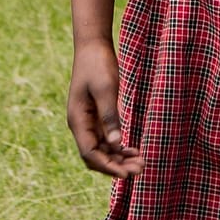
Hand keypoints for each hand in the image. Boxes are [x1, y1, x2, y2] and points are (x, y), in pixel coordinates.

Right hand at [67, 40, 143, 177]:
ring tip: (141, 162)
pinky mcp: (96, 115)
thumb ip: (110, 116)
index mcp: (77, 120)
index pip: (90, 153)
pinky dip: (119, 147)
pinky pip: (106, 139)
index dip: (108, 166)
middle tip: (140, 169)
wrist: (93, 45)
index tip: (127, 174)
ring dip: (119, 158)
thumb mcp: (106, 89)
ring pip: (102, 149)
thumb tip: (116, 143)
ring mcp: (88, 121)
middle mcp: (80, 124)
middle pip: (96, 156)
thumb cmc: (98, 64)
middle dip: (116, 166)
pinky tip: (134, 150)